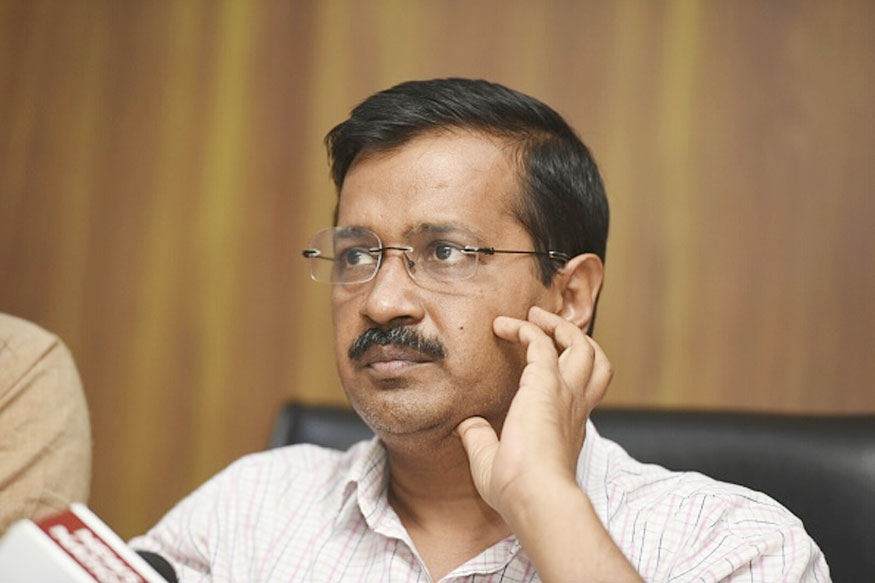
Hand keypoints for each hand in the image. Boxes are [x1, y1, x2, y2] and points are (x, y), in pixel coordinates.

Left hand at [455, 305, 612, 515]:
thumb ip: (481, 440)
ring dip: (559, 325)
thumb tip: (467, 426)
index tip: (541, 364)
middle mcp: (574, 407)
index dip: (568, 373)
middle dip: (577, 339)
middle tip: (547, 326)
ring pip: (582, 344)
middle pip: (596, 361)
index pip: (580, 391)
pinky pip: (540, 341)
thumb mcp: (493, 462)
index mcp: (568, 427)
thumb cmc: (517, 489)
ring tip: (534, 316)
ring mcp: (565, 392)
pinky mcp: (547, 381)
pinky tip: (502, 326)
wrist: (533, 495)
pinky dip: (524, 328)